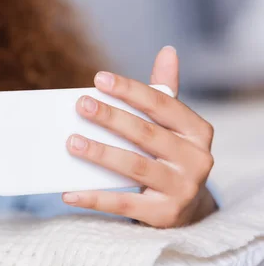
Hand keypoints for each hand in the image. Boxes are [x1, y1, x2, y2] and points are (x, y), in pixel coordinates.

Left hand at [62, 46, 217, 227]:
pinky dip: (94, 197)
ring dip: (100, 153)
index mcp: (197, 131)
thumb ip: (165, 93)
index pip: (161, 103)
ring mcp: (182, 189)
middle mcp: (197, 159)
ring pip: (134, 166)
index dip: (129, 90)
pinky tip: (68, 192)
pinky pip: (124, 203)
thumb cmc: (170, 156)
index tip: (98, 79)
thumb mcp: (173, 126)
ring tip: (71, 142)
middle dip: (111, 117)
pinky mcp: (163, 215)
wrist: (188, 210)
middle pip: (145, 134)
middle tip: (80, 105)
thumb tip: (168, 51)